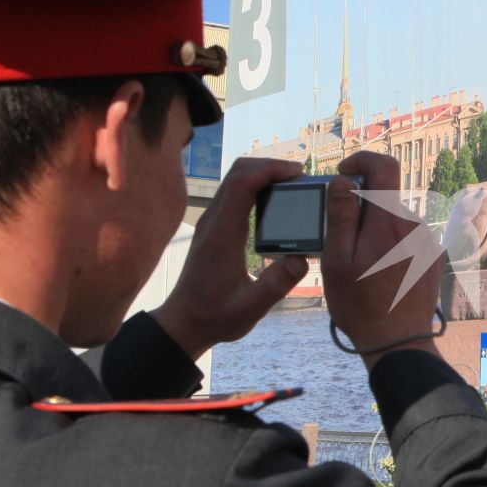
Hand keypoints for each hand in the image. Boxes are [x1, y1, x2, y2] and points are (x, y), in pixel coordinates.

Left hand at [153, 156, 308, 356]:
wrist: (185, 321)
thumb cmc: (215, 316)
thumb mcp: (249, 309)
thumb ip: (275, 285)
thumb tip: (302, 260)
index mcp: (222, 236)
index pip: (242, 186)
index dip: (270, 171)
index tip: (297, 172)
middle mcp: (214, 222)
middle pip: (237, 173)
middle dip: (270, 165)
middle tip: (300, 176)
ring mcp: (211, 222)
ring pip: (234, 179)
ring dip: (262, 172)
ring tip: (291, 183)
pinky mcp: (214, 226)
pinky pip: (233, 191)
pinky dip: (255, 184)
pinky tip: (274, 198)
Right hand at [321, 151, 447, 368]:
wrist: (399, 341)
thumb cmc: (361, 305)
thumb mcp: (337, 260)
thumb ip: (341, 215)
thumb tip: (343, 179)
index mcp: (389, 221)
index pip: (384, 165)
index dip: (361, 161)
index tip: (343, 174)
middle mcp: (414, 225)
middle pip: (385, 197)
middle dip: (361, 207)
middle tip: (341, 238)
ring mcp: (426, 242)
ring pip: (393, 219)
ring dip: (374, 230)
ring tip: (360, 265)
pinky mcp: (431, 258)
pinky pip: (405, 238)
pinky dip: (388, 245)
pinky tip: (378, 274)